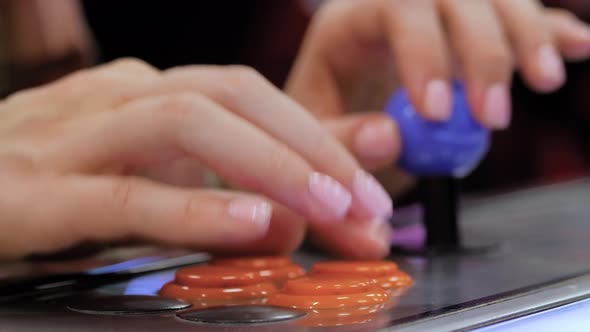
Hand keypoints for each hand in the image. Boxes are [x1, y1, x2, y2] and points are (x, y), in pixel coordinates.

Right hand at [0, 58, 392, 259]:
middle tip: (370, 207)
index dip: (322, 142)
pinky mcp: (38, 194)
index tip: (372, 196)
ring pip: (186, 123)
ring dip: (271, 165)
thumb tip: (297, 219)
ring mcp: (75, 138)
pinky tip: (253, 226)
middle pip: (233, 97)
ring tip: (328, 209)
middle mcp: (117, 100)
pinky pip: (128, 193)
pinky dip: (197, 207)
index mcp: (147, 95)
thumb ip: (222, 195)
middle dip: (314, 150)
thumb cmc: (54, 190)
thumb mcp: (153, 182)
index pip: (254, 100)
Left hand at [287, 0, 589, 167]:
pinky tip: (578, 44)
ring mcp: (437, 13)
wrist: (336, 115)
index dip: (423, 53)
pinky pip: (513, 16)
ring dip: (526, 35)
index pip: (393, 7)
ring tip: (545, 81)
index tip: (439, 114)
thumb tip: (390, 135)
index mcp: (349, 22)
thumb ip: (342, 138)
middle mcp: (395, 3)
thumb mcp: (316, 137)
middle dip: (482, 52)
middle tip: (493, 118)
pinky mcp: (468, 30)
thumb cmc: (323, 125)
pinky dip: (548, 30)